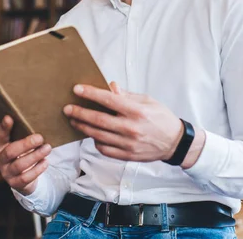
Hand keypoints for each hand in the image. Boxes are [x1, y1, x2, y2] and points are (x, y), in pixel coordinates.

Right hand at [0, 116, 51, 195]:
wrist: (24, 176)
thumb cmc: (23, 153)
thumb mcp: (21, 142)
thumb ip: (24, 133)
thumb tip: (39, 120)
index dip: (3, 128)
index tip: (9, 118)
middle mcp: (0, 159)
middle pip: (10, 152)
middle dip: (26, 144)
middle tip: (40, 137)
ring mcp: (6, 172)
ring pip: (19, 165)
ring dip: (35, 156)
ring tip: (47, 148)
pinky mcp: (15, 183)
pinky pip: (26, 178)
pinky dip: (37, 169)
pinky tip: (45, 162)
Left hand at [63, 82, 183, 162]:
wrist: (174, 142)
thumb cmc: (161, 118)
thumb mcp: (148, 101)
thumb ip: (127, 95)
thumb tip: (110, 87)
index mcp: (136, 111)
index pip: (108, 100)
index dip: (91, 94)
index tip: (77, 89)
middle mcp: (131, 128)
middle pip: (98, 120)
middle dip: (80, 113)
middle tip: (67, 108)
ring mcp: (128, 144)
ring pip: (98, 135)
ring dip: (83, 127)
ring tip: (74, 120)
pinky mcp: (126, 155)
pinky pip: (104, 149)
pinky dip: (95, 141)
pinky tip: (91, 134)